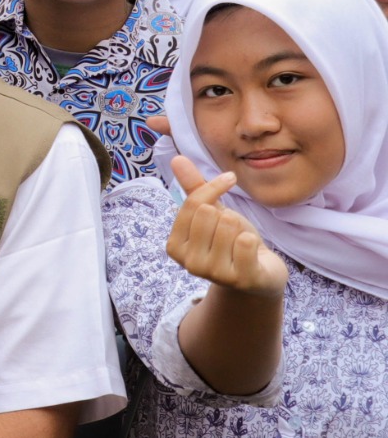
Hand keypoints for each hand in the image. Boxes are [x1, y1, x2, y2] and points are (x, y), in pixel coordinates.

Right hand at [166, 155, 290, 297]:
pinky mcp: (241, 280)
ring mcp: (215, 274)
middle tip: (232, 233)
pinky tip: (252, 253)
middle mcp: (190, 263)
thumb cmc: (233, 242)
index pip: (193, 202)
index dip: (215, 187)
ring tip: (242, 245)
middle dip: (227, 216)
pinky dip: (254, 241)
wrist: (261, 276)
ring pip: (229, 225)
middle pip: (209, 213)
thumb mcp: (214, 214)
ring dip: (241, 230)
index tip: (229, 179)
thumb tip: (177, 157)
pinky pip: (246, 243)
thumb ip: (195, 189)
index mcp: (175, 247)